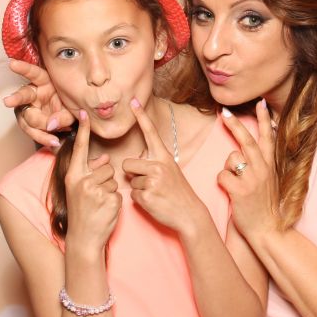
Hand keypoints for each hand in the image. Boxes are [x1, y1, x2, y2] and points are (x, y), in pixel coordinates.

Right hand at [3, 58, 74, 148]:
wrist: (71, 119)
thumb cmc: (69, 106)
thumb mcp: (72, 109)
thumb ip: (62, 116)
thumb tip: (50, 125)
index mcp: (45, 82)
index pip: (33, 73)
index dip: (23, 68)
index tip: (12, 64)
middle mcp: (33, 93)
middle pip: (23, 95)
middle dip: (15, 98)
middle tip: (8, 101)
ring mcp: (28, 108)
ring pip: (26, 118)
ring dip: (37, 129)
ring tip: (52, 139)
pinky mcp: (28, 122)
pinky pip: (31, 130)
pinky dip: (42, 137)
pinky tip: (52, 141)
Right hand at [64, 111, 121, 254]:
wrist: (84, 239)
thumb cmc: (83, 213)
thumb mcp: (80, 190)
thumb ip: (90, 172)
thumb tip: (103, 158)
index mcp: (73, 176)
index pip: (79, 149)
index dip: (82, 131)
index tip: (83, 113)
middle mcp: (82, 181)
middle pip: (106, 167)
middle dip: (105, 180)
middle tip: (95, 198)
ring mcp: (96, 191)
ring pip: (114, 179)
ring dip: (111, 190)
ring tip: (100, 204)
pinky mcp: (109, 200)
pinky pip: (119, 192)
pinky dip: (116, 201)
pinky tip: (106, 211)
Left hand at [122, 98, 207, 236]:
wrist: (190, 214)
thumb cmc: (177, 192)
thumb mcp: (170, 171)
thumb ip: (153, 162)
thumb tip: (134, 162)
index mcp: (164, 156)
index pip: (150, 132)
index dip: (140, 116)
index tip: (132, 101)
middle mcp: (158, 165)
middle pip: (127, 163)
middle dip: (132, 174)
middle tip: (148, 182)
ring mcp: (152, 181)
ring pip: (130, 181)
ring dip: (138, 188)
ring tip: (154, 193)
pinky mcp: (147, 196)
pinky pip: (132, 195)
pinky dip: (140, 200)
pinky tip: (153, 201)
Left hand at [218, 100, 280, 241]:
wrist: (267, 229)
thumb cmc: (263, 205)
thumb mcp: (268, 180)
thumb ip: (260, 163)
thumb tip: (247, 147)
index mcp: (270, 165)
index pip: (267, 137)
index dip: (263, 119)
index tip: (260, 103)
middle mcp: (263, 169)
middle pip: (247, 140)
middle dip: (235, 124)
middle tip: (224, 112)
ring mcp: (253, 179)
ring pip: (231, 158)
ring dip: (227, 168)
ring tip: (235, 183)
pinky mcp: (241, 191)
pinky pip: (222, 176)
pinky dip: (222, 183)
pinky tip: (231, 194)